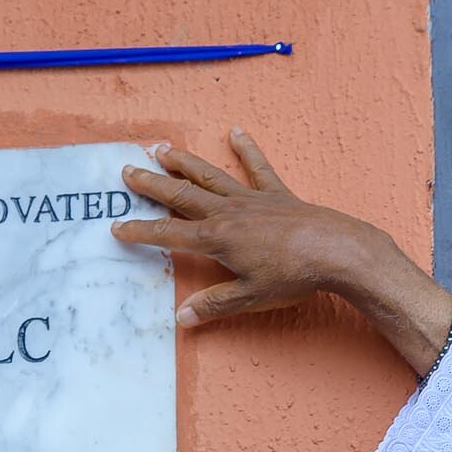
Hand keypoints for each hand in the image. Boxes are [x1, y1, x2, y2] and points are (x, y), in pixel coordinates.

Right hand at [114, 129, 451, 371]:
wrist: (336, 250)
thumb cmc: (292, 276)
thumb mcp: (249, 297)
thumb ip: (213, 306)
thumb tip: (181, 319)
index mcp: (217, 239)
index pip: (169, 236)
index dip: (141, 233)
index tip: (116, 229)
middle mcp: (228, 212)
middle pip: (182, 195)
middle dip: (152, 184)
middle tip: (126, 171)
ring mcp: (252, 199)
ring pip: (210, 176)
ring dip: (184, 162)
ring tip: (161, 149)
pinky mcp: (277, 193)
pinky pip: (258, 167)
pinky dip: (246, 149)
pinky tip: (235, 132)